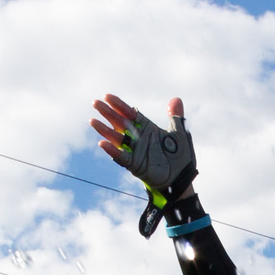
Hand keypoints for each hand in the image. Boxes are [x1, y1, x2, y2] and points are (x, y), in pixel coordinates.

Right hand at [89, 93, 198, 232]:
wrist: (181, 178)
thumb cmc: (180, 157)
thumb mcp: (179, 133)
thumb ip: (175, 117)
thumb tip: (176, 99)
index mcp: (147, 128)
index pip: (130, 113)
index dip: (119, 105)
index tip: (107, 96)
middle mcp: (138, 138)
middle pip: (120, 122)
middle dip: (108, 113)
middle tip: (95, 103)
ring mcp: (135, 151)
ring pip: (116, 138)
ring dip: (105, 130)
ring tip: (92, 121)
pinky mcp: (135, 164)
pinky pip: (121, 157)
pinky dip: (112, 151)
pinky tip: (102, 143)